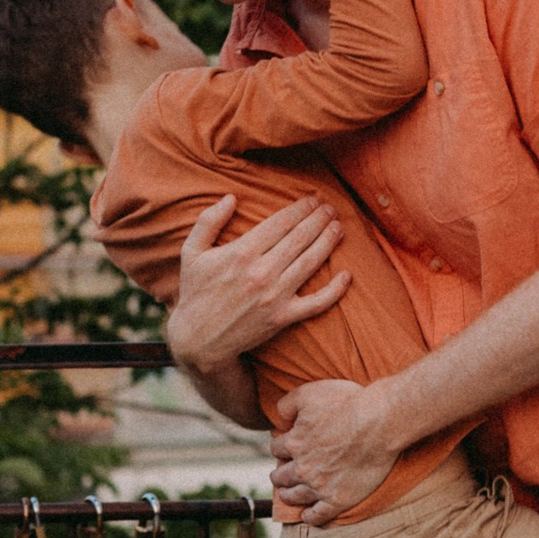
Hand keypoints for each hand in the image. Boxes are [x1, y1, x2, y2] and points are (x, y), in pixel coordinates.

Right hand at [166, 194, 349, 378]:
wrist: (198, 339)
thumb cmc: (195, 293)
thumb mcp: (191, 253)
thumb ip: (208, 222)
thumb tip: (230, 198)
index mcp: (241, 252)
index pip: (280, 223)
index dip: (300, 209)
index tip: (312, 200)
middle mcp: (261, 271)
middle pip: (299, 238)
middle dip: (319, 220)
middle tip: (331, 209)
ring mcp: (274, 296)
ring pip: (310, 262)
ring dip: (328, 242)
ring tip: (339, 228)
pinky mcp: (282, 318)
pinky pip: (316, 303)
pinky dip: (334, 290)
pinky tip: (347, 275)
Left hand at [269, 379, 400, 523]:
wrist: (380, 423)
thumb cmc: (348, 403)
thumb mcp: (310, 393)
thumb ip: (287, 404)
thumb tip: (279, 419)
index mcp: (293, 442)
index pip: (277, 448)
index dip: (281, 446)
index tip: (285, 448)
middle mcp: (302, 467)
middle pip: (281, 476)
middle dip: (280, 474)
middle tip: (281, 475)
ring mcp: (319, 486)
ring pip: (294, 496)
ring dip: (288, 496)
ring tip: (288, 495)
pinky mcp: (338, 500)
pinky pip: (318, 515)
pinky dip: (310, 517)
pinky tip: (307, 516)